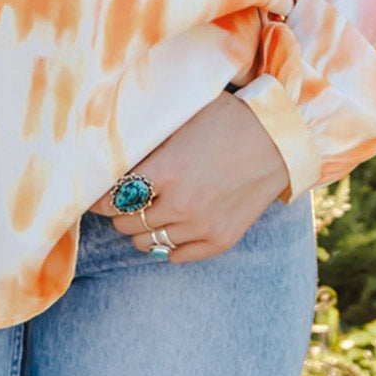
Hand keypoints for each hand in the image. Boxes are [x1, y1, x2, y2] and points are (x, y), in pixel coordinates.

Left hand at [86, 91, 291, 262]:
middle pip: (126, 223)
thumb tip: (113, 145)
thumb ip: (149, 137)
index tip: (96, 194)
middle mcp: (180, 204)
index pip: (112, 198)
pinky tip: (170, 228)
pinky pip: (176, 257)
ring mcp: (201, 226)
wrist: (279, 139)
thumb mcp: (183, 118)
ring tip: (146, 214)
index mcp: (166, 171)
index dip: (99, 198)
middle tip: (123, 201)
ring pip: (147, 244)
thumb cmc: (229, 120)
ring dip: (140, 230)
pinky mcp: (221, 239)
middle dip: (119, 212)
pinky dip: (167, 246)